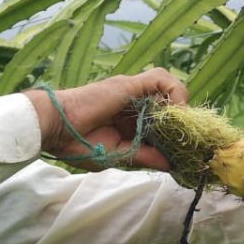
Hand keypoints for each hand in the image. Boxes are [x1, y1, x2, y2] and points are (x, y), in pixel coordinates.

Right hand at [23, 69, 186, 170]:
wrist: (55, 129)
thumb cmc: (76, 144)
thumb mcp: (117, 156)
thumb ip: (144, 156)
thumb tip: (170, 164)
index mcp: (127, 122)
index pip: (160, 121)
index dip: (174, 132)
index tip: (184, 149)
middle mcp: (132, 104)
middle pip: (168, 103)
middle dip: (182, 121)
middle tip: (188, 140)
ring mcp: (131, 92)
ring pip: (168, 87)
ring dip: (180, 105)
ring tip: (180, 126)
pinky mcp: (130, 84)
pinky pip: (162, 79)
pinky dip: (175, 93)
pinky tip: (175, 112)